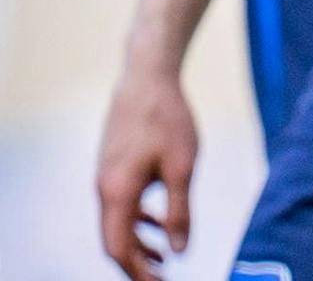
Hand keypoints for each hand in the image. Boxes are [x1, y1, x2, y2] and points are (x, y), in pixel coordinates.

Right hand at [97, 60, 196, 279]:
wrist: (147, 78)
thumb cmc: (167, 119)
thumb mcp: (182, 166)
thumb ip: (179, 210)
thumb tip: (179, 251)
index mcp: (117, 193)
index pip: (118, 248)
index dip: (136, 272)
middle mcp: (105, 189)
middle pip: (114, 240)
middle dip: (137, 263)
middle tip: (161, 279)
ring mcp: (107, 176)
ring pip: (118, 222)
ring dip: (139, 241)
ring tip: (163, 256)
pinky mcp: (115, 165)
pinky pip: (122, 203)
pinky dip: (138, 218)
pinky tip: (159, 220)